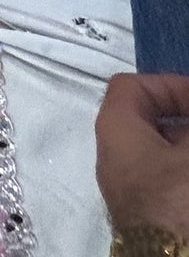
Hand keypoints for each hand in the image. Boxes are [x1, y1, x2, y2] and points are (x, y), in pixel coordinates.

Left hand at [96, 74, 188, 238]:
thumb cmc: (176, 198)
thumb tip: (188, 129)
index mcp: (116, 129)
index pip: (132, 87)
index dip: (169, 84)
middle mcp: (116, 156)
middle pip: (149, 121)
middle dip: (184, 119)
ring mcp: (131, 188)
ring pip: (162, 154)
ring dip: (184, 145)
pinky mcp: (149, 213)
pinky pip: (167, 181)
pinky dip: (183, 172)